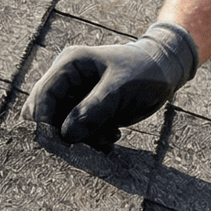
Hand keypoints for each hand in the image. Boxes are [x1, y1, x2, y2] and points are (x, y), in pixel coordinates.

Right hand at [21, 21, 198, 149]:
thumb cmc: (145, 71)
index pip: (42, 96)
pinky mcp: (87, 109)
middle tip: (89, 145)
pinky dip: (92, 138)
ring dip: (82, 139)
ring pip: (62, 127)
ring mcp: (77, 95)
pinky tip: (113, 135)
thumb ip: (92, 110)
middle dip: (65, 134)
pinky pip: (78, 131)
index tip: (59, 146)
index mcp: (70, 64)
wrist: (167, 69)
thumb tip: (65, 136)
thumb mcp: (120, 89)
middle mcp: (68, 79)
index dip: (44, 123)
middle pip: (48, 115)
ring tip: (108, 138)